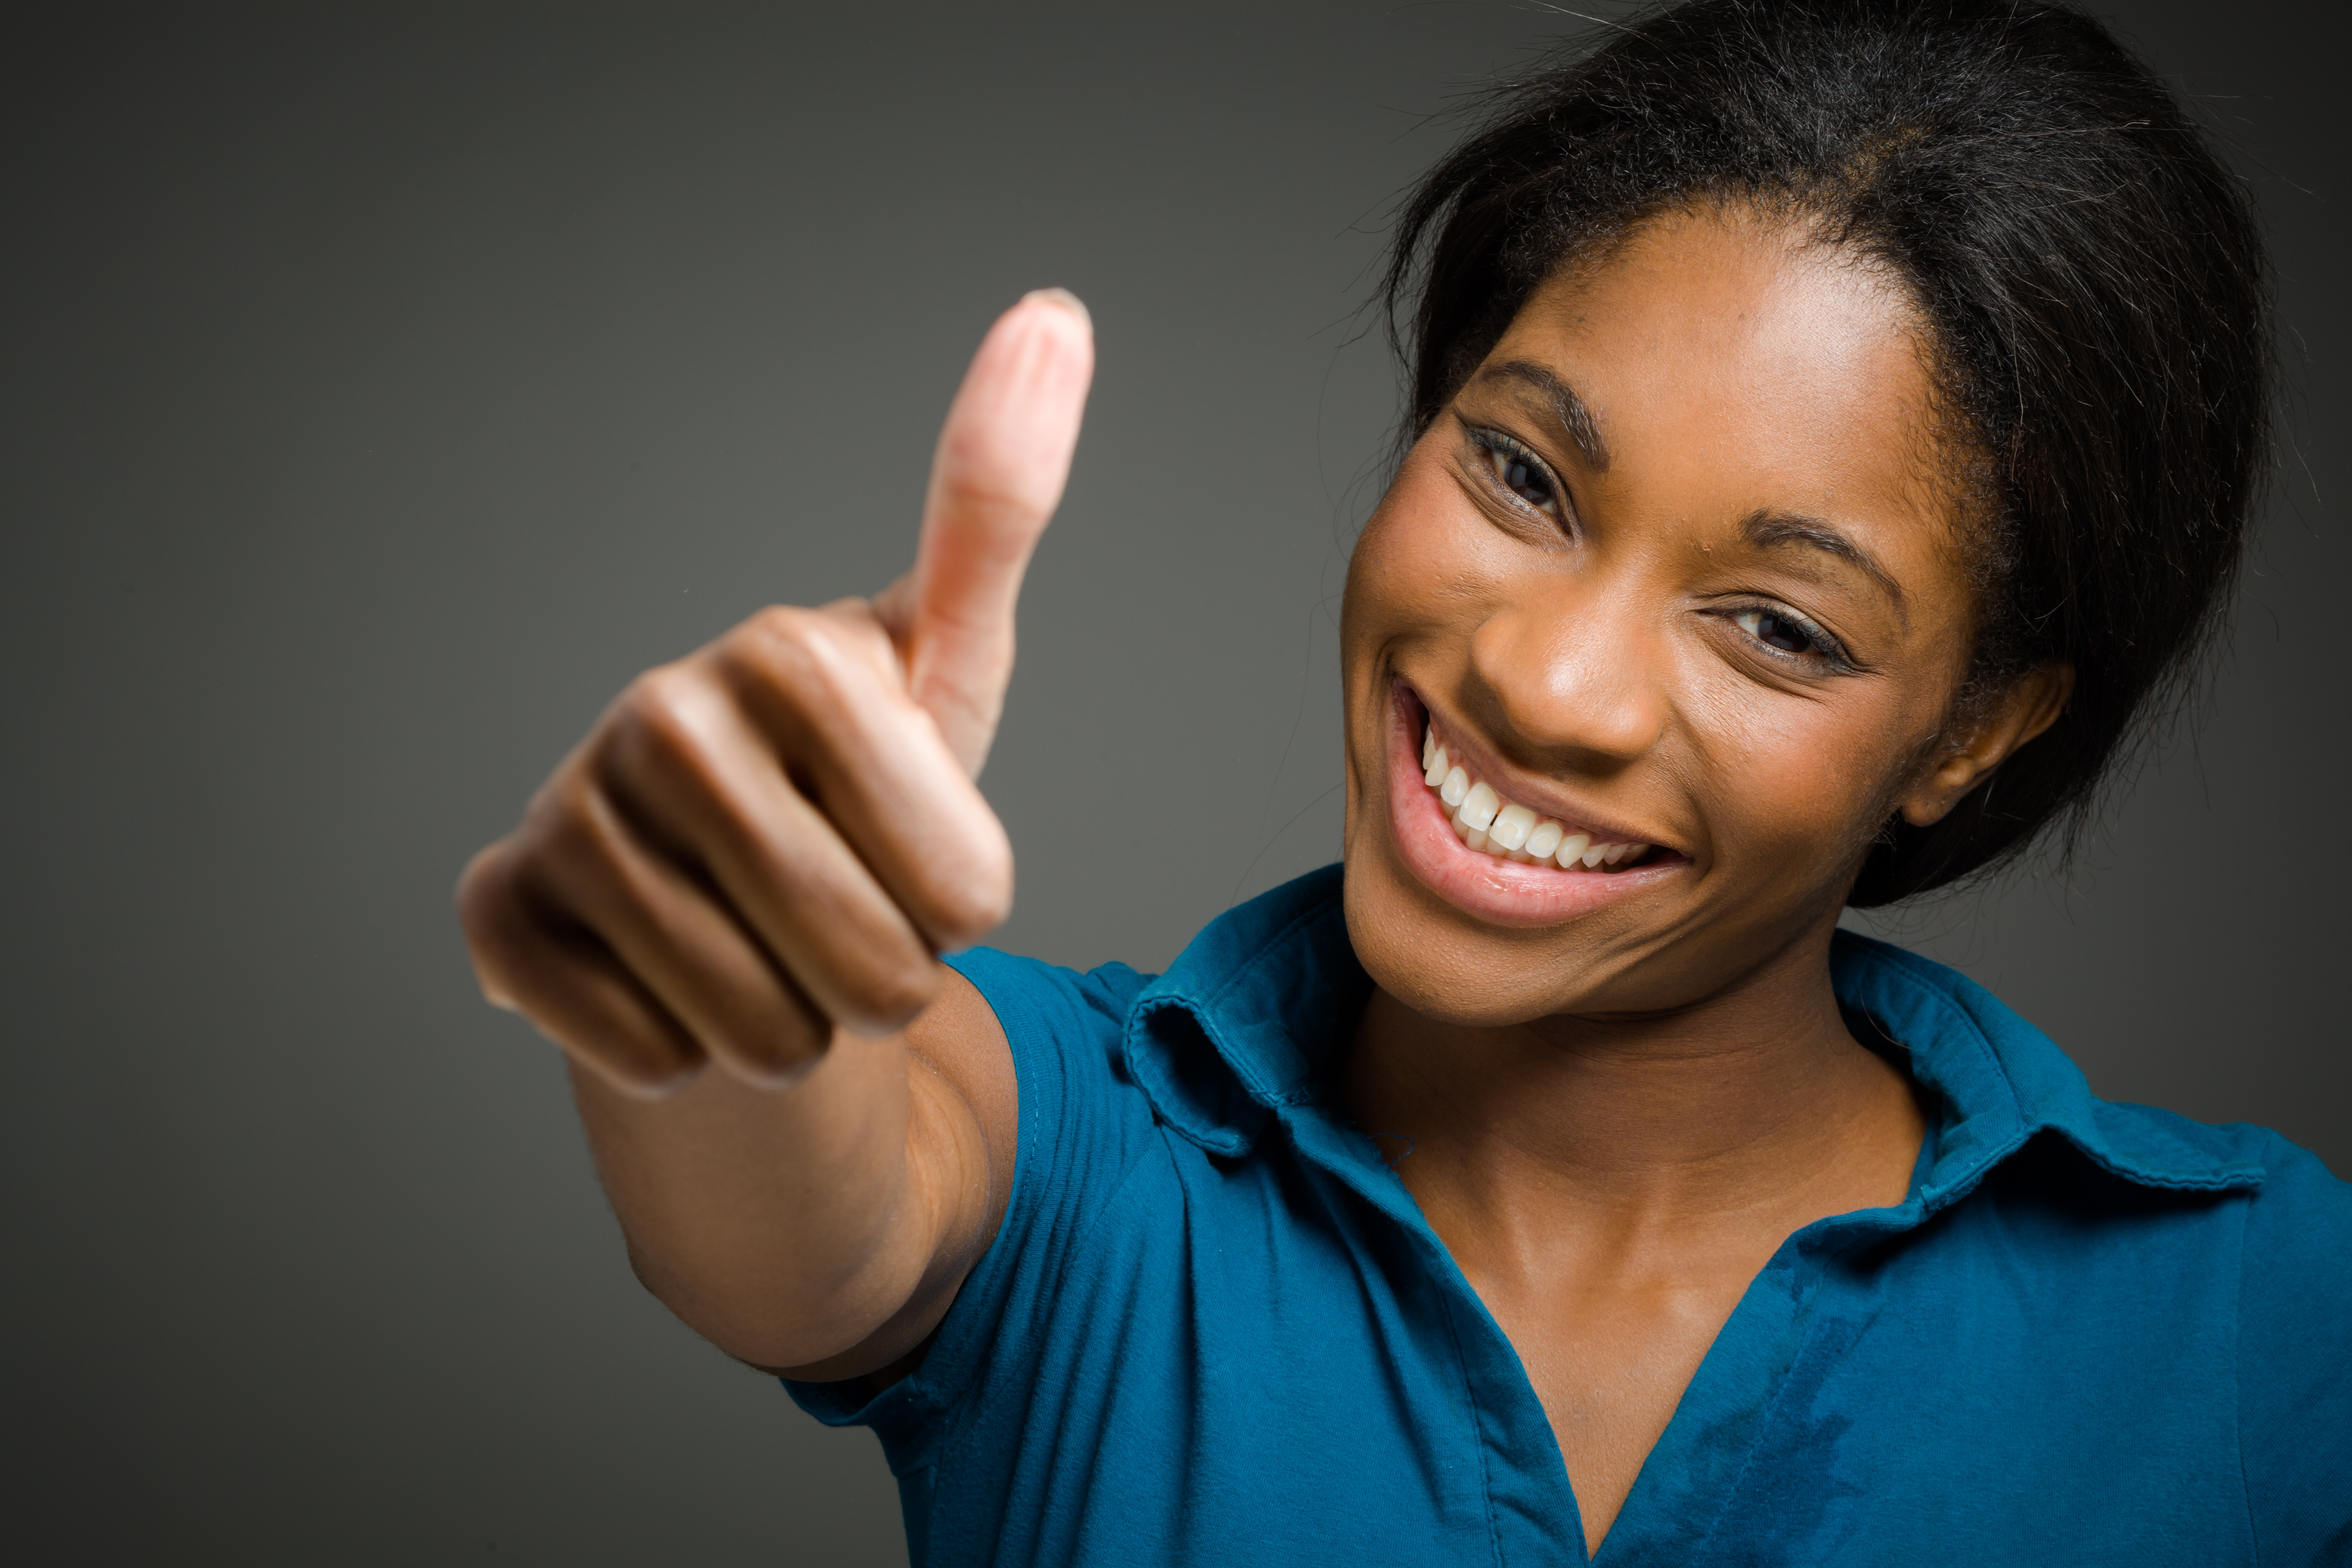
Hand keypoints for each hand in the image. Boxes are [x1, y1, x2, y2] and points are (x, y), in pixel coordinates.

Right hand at [458, 291, 1093, 1095]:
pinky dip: (682, 1054)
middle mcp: (660, 714)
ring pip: (761, 1038)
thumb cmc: (852, 780)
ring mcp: (567, 813)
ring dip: (792, 1031)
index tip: (918, 854)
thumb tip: (1054, 308)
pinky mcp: (498, 914)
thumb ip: (998, 512)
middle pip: (869, 968)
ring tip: (763, 949)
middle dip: (884, 981)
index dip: (960, 906)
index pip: (963, 887)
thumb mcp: (947, 666)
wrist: (713, 885)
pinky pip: (648, 1056)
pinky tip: (666, 977)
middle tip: (845, 921)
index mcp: (788, 651)